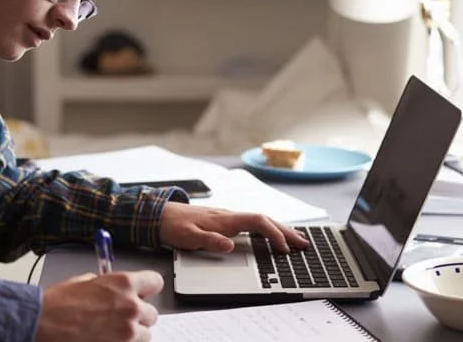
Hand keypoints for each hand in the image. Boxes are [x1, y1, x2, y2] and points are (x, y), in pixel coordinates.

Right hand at [36, 270, 163, 341]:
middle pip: (152, 313)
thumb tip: (115, 290)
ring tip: (112, 332)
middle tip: (120, 316)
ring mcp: (127, 332)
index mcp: (124, 284)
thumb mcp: (84, 282)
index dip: (147, 288)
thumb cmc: (57, 304)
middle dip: (138, 315)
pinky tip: (106, 339)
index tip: (142, 293)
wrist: (41, 324)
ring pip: (145, 335)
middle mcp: (130, 307)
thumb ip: (107, 285)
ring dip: (133, 334)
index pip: (155, 282)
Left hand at [159, 203, 310, 253]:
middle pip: (264, 220)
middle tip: (304, 243)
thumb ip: (209, 240)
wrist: (158, 214)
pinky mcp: (225, 221)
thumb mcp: (188, 236)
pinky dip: (267, 230)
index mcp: (225, 219)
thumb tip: (230, 245)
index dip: (273, 234)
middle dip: (285, 231)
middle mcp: (230, 216)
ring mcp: (228, 217)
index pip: (257, 222)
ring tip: (295, 239)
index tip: (284, 248)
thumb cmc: (173, 225)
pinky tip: (270, 235)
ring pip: (260, 221)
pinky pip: (253, 224)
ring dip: (279, 230)